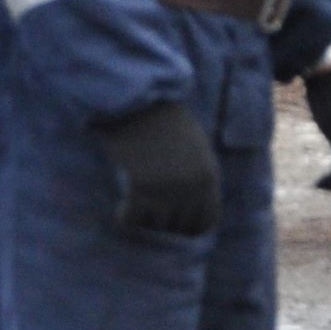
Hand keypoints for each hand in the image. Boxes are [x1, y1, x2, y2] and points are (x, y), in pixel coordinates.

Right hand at [101, 99, 221, 237]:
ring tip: (133, 207)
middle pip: (179, 227)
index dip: (187, 227)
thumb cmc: (165, 123)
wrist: (140, 102)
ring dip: (143, 220)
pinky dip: (125, 217)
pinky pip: (133, 219)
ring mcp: (168, 188)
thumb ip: (197, 179)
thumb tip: (189, 213)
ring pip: (155, 226)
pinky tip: (121, 209)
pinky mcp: (142, 186)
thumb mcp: (195, 149)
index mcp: (209, 176)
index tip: (170, 223)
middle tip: (147, 213)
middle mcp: (192, 186)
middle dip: (162, 224)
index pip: (206, 222)